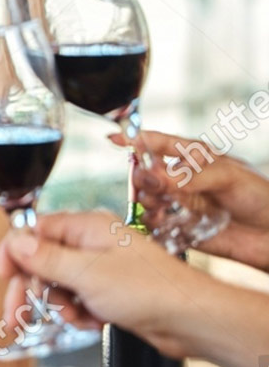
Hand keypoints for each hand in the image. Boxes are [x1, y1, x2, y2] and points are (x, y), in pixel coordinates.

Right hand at [0, 210, 200, 355]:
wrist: (191, 320)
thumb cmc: (151, 290)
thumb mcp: (86, 273)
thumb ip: (45, 257)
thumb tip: (15, 242)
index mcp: (87, 227)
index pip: (34, 230)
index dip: (15, 254)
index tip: (5, 277)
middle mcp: (92, 243)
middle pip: (42, 260)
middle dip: (31, 290)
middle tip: (16, 316)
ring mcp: (102, 266)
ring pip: (58, 284)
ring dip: (60, 305)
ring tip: (76, 316)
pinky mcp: (110, 290)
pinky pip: (78, 299)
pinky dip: (80, 313)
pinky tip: (93, 321)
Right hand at [112, 130, 268, 270]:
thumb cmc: (261, 197)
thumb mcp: (230, 178)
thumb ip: (191, 176)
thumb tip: (156, 177)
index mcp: (194, 158)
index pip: (157, 143)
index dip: (134, 139)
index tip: (113, 138)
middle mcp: (182, 180)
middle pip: (145, 173)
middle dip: (142, 179)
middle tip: (153, 188)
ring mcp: (179, 204)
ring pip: (146, 199)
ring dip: (148, 202)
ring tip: (163, 208)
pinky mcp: (179, 228)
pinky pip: (154, 226)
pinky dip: (153, 225)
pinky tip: (165, 224)